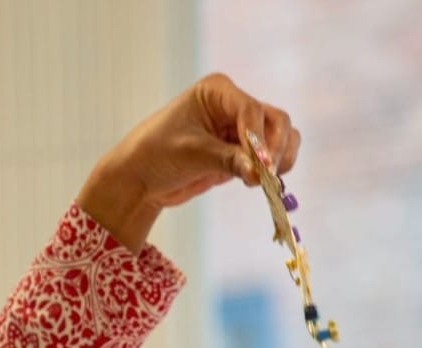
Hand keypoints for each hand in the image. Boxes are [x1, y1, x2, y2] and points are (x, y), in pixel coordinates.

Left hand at [77, 72, 299, 249]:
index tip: (262, 166)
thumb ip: (229, 160)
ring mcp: (241, 127)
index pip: (251, 110)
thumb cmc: (156, 154)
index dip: (259, 139)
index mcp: (217, 91)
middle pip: (275, 120)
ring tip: (261, 182)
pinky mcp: (243, 150)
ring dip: (279, 159)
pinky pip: (272, 156)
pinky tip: (256, 182)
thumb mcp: (192, 154)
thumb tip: (262, 173)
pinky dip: (273, 169)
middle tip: (267, 177)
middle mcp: (234, 104)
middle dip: (275, 149)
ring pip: (281, 137)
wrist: (140, 178)